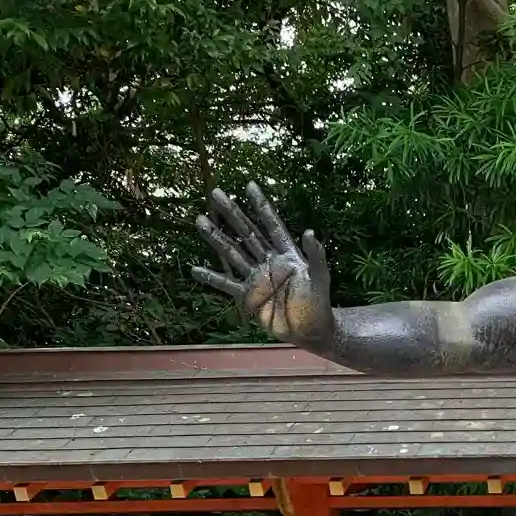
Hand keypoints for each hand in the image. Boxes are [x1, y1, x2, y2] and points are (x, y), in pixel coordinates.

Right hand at [192, 181, 333, 349]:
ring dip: (217, 238)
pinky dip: (212, 278)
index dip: (261, 206)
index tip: (249, 185)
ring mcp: (257, 278)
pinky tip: (195, 269)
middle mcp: (268, 261)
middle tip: (216, 194)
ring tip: (200, 220)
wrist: (311, 331)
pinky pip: (227, 284)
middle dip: (233, 213)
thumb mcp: (320, 278)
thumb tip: (310, 231)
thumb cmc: (319, 303)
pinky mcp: (248, 296)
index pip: (272, 225)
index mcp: (287, 254)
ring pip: (233, 253)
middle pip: (247, 233)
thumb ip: (316, 256)